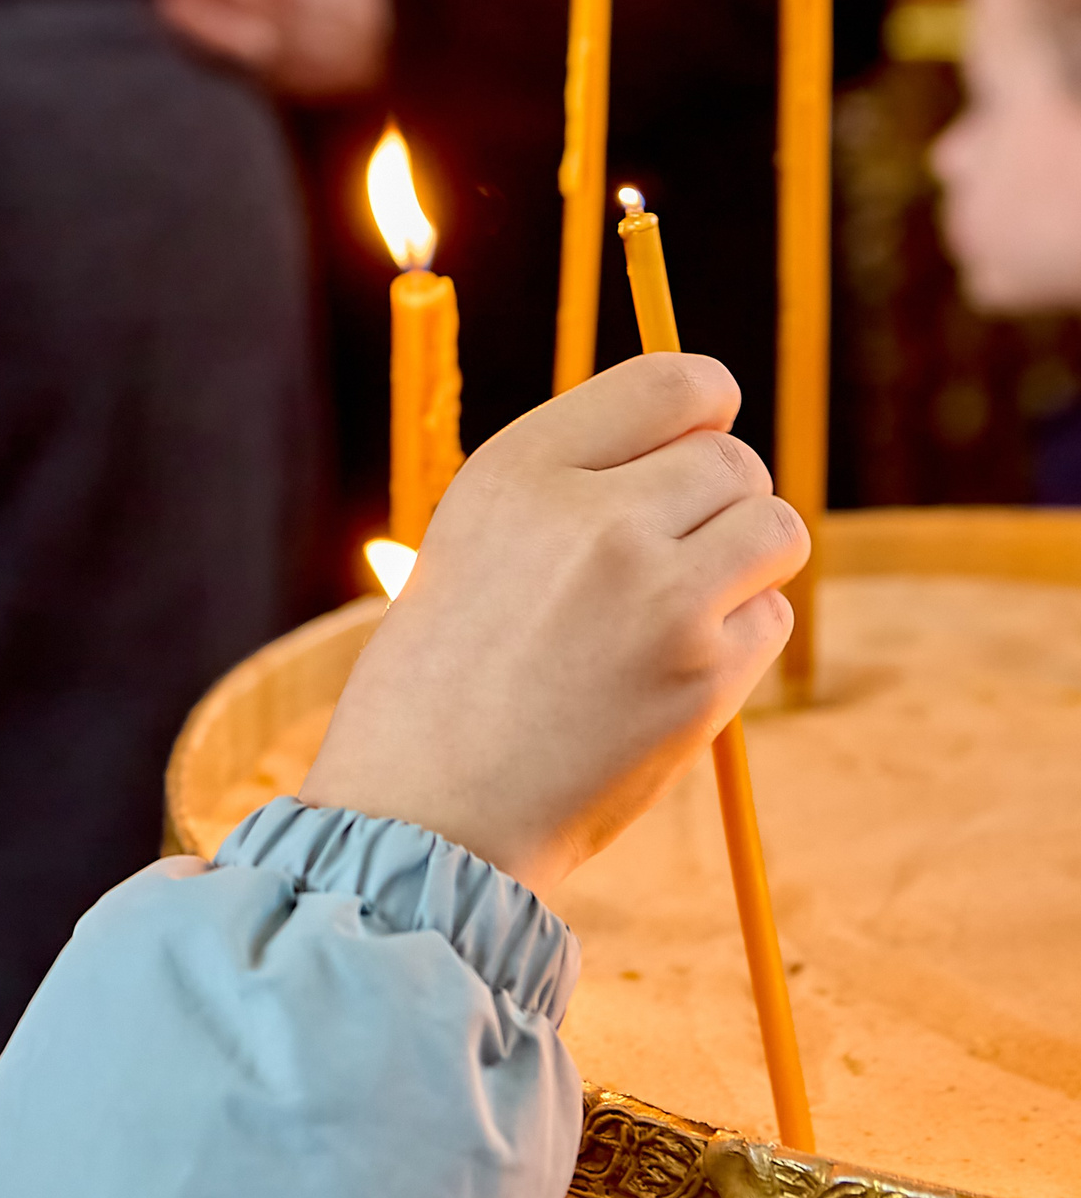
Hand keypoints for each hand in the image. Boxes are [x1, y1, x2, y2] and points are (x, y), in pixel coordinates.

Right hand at [298, 355, 808, 894]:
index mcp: (517, 471)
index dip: (704, 406)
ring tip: (677, 609)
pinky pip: (771, 617)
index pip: (672, 381)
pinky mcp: (704, 672)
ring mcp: (658, 594)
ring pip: (774, 528)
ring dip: (746, 562)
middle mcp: (591, 516)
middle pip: (733, 460)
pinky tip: (665, 675)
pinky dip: (737, 640)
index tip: (697, 438)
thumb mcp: (469, 545)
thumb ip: (569, 487)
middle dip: (717, 501)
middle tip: (665, 560)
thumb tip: (699, 441)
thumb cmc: (436, 684)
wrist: (424, 815)